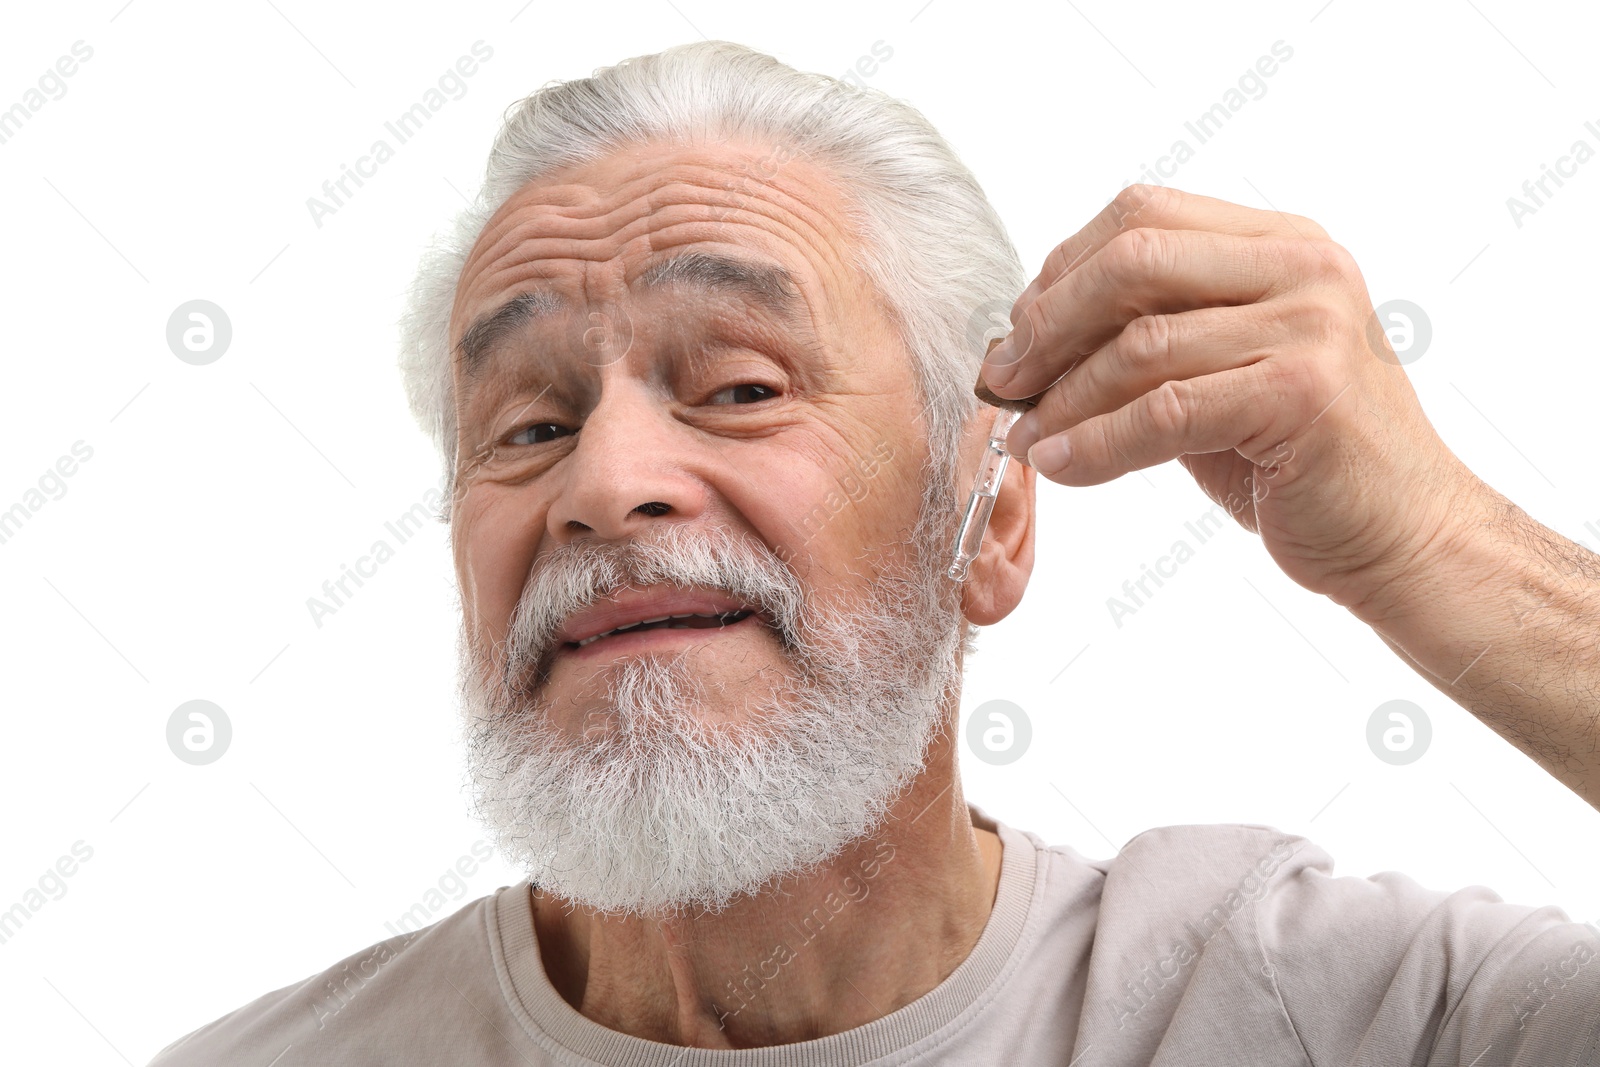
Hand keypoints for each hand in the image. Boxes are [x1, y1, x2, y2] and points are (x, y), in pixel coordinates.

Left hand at [981, 185, 1487, 620]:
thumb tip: (1030, 338)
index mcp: (1282, 243)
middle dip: (1049, 321)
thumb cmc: (1303, 459)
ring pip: (1140, 343)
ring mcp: (1311, 325)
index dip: (1061, 270)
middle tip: (1005, 377)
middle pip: (1133, 258)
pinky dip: (1095, 442)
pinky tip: (1060, 465)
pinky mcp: (1303, 395)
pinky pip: (1163, 411)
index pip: (1143, 214)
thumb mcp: (1222, 374)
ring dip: (1063, 398)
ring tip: (1024, 437)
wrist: (1406, 534)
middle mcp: (1304, 267)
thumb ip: (1150, 339)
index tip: (1018, 331)